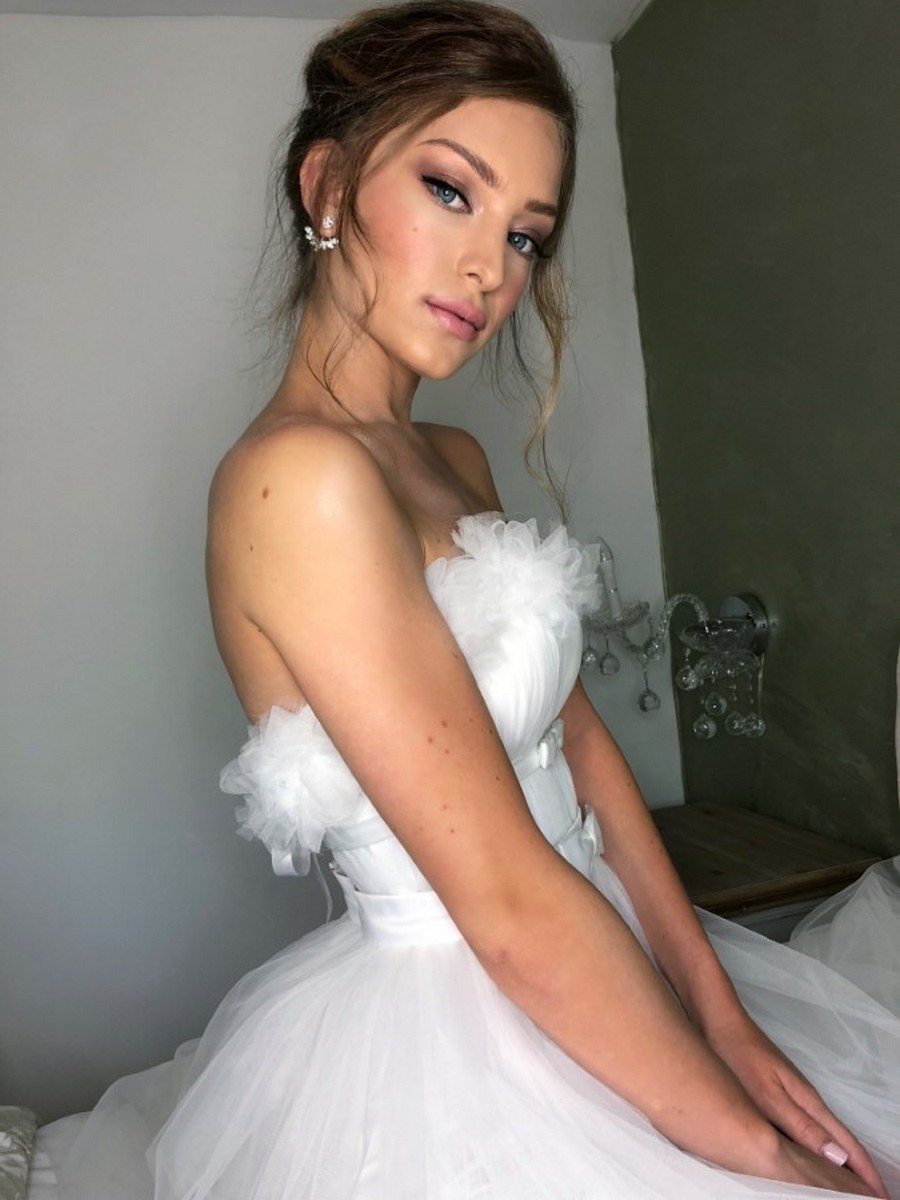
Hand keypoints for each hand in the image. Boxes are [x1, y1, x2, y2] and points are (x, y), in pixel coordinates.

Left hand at [707, 1013, 887, 1197]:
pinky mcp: (778, 1094)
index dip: (867, 1174)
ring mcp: (793, 1096)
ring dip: (841, 1163)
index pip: (848, 1145)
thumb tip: (839, 1158)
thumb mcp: (768, 1095)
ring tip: (848, 1188)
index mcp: (809, 1104)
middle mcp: (807, 1101)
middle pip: (843, 1142)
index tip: (883, 1198)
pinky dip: (817, 1148)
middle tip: (873, 1199)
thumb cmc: (740, 1056)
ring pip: (826, 1136)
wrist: (719, 1024)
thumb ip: (801, 1126)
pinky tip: (810, 1158)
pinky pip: (808, 1128)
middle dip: (861, 1174)